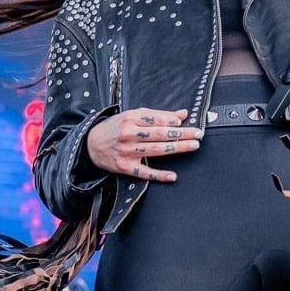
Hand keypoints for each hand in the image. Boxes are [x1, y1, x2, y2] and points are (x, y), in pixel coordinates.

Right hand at [86, 107, 201, 182]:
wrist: (91, 144)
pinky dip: (159, 175)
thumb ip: (158, 115)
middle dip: (182, 133)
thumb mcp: (133, 116)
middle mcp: (129, 135)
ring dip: (177, 148)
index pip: (157, 120)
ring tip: (193, 146)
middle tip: (198, 134)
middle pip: (160, 134)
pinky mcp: (125, 167)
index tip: (188, 123)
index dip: (173, 121)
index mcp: (131, 119)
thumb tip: (182, 114)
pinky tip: (172, 176)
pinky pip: (145, 172)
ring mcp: (127, 152)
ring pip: (156, 150)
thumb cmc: (115, 128)